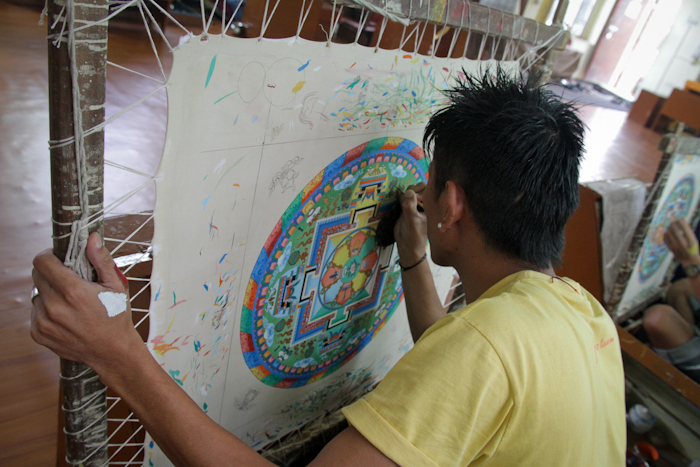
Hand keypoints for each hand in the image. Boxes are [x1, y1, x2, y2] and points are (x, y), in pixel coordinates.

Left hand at [31, 232, 140, 368]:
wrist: (112, 352)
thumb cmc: (117, 318)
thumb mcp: (116, 286)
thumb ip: (101, 260)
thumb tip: (92, 237)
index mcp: (73, 291)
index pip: (42, 261)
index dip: (49, 256)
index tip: (59, 258)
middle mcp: (54, 306)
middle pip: (38, 276)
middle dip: (51, 274)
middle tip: (69, 281)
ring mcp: (44, 321)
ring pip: (37, 294)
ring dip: (49, 293)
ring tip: (70, 302)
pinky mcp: (38, 333)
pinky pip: (35, 312)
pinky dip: (46, 311)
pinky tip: (65, 316)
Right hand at [394, 183, 426, 266]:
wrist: (407, 246)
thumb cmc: (414, 236)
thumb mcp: (412, 221)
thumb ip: (410, 207)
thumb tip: (408, 191)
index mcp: (430, 206)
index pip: (427, 189)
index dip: (420, 191)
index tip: (415, 198)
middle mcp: (424, 203)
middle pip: (418, 188)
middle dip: (412, 191)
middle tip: (407, 200)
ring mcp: (415, 205)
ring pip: (409, 192)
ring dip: (405, 195)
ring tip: (403, 204)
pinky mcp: (406, 208)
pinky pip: (403, 198)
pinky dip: (401, 198)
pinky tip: (399, 204)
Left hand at [664, 219, 699, 266]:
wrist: (690, 260)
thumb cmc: (692, 247)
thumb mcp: (693, 239)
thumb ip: (688, 230)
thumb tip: (682, 218)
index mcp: (691, 240)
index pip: (684, 227)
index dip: (681, 221)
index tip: (680, 219)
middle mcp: (683, 243)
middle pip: (675, 229)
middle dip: (674, 223)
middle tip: (674, 222)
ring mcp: (676, 246)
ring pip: (668, 232)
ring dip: (669, 228)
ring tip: (671, 227)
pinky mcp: (670, 248)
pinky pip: (665, 238)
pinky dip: (666, 233)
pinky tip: (668, 233)